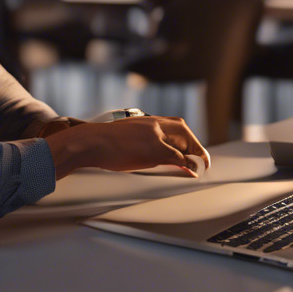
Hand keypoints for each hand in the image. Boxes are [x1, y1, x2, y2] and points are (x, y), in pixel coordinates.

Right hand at [43, 115, 210, 179]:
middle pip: (182, 129)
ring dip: (194, 154)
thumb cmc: (98, 142)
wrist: (91, 142)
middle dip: (194, 143)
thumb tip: (141, 152)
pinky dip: (187, 164)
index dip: (183, 136)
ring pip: (183, 143)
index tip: (186, 146)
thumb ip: (136, 140)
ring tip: (201, 165)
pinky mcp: (155, 150)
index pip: (171, 124)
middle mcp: (153, 124)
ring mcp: (155, 136)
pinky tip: (191, 171)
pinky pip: (178, 157)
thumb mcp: (121, 136)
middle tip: (200, 156)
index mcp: (144, 120)